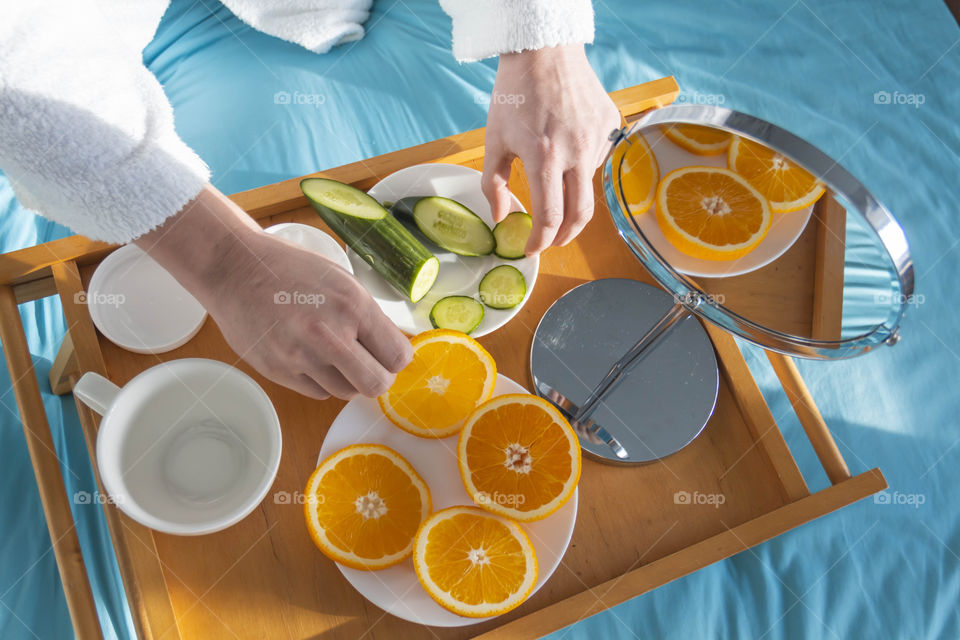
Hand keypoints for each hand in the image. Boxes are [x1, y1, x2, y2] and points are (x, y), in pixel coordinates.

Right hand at [136, 185, 411, 399]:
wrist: (235, 269)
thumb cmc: (291, 270)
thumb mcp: (341, 281)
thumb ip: (368, 316)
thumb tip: (395, 349)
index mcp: (353, 305)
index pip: (398, 356)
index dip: (395, 358)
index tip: (388, 353)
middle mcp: (330, 334)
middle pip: (376, 384)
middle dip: (377, 377)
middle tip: (367, 364)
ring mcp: (301, 356)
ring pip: (346, 392)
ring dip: (346, 379)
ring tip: (331, 354)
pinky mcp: (278, 371)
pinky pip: (317, 392)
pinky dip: (320, 380)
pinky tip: (309, 355)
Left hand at [482, 44, 620, 254]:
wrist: (544, 51)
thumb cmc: (514, 94)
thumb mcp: (493, 139)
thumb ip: (494, 183)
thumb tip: (502, 217)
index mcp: (544, 156)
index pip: (549, 217)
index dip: (540, 241)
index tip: (532, 249)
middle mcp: (576, 151)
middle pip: (580, 215)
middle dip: (565, 237)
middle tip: (552, 241)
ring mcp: (597, 138)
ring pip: (587, 185)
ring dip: (571, 195)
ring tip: (554, 180)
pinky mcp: (611, 126)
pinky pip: (597, 159)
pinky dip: (581, 164)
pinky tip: (567, 146)